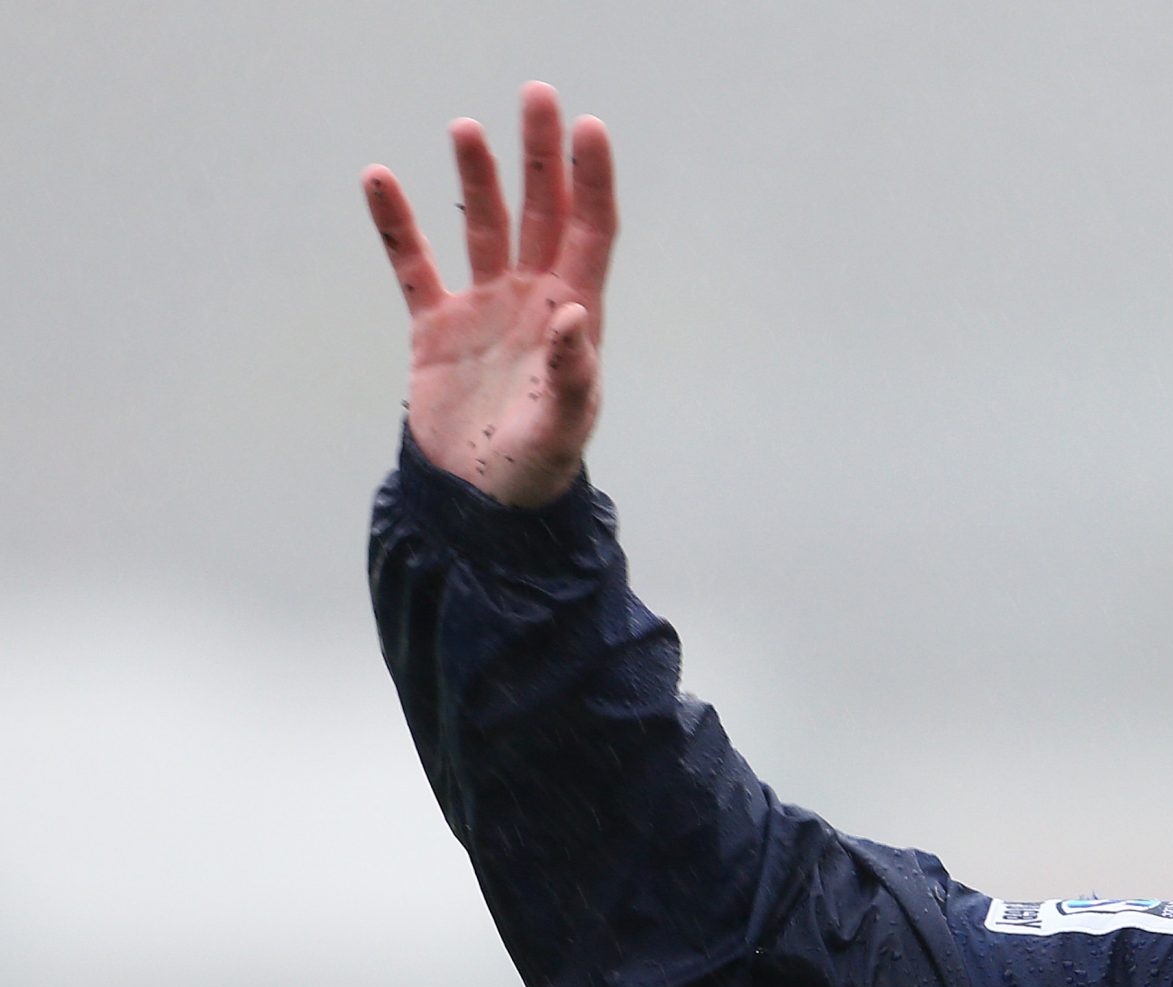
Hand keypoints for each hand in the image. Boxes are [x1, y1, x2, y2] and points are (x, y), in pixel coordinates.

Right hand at [363, 83, 617, 507]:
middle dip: (542, 156)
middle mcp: (534, 301)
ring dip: (478, 177)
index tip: (588, 127)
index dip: (592, 180)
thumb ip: (572, 377)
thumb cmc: (534, 472)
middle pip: (543, 212)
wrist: (479, 506)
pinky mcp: (437, 327)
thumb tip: (574, 319)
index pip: (591, 232)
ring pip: (483, 226)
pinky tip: (381, 180)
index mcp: (575, 316)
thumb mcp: (562, 430)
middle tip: (538, 96)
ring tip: (467, 129)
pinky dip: (397, 225)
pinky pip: (414, 264)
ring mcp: (484, 309)